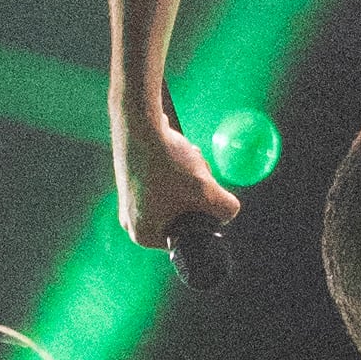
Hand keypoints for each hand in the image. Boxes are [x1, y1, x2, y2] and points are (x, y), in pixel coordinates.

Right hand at [117, 108, 241, 253]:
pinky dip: (176, 166)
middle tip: (195, 175)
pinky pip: (165, 180)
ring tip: (186, 160)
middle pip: (184, 214)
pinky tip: (176, 151)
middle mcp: (132, 220)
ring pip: (178, 193)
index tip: (201, 195)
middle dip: (197, 192)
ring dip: (191, 176)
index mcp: (144, 234)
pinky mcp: (134, 178)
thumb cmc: (166, 161)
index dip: (203, 216)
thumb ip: (226, 209)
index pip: (188, 236)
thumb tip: (229, 213)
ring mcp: (131, 199)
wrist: (138, 123)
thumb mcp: (205, 189)